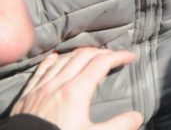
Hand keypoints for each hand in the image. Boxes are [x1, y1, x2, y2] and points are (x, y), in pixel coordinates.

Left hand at [11, 47, 141, 129]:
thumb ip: (119, 125)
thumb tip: (138, 116)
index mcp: (76, 91)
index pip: (102, 63)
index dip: (119, 56)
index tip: (131, 57)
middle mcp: (59, 83)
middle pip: (83, 56)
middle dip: (102, 52)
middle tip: (114, 57)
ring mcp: (41, 87)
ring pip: (63, 59)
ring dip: (80, 54)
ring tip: (91, 58)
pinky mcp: (28, 94)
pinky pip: (41, 69)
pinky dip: (52, 60)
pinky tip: (56, 57)